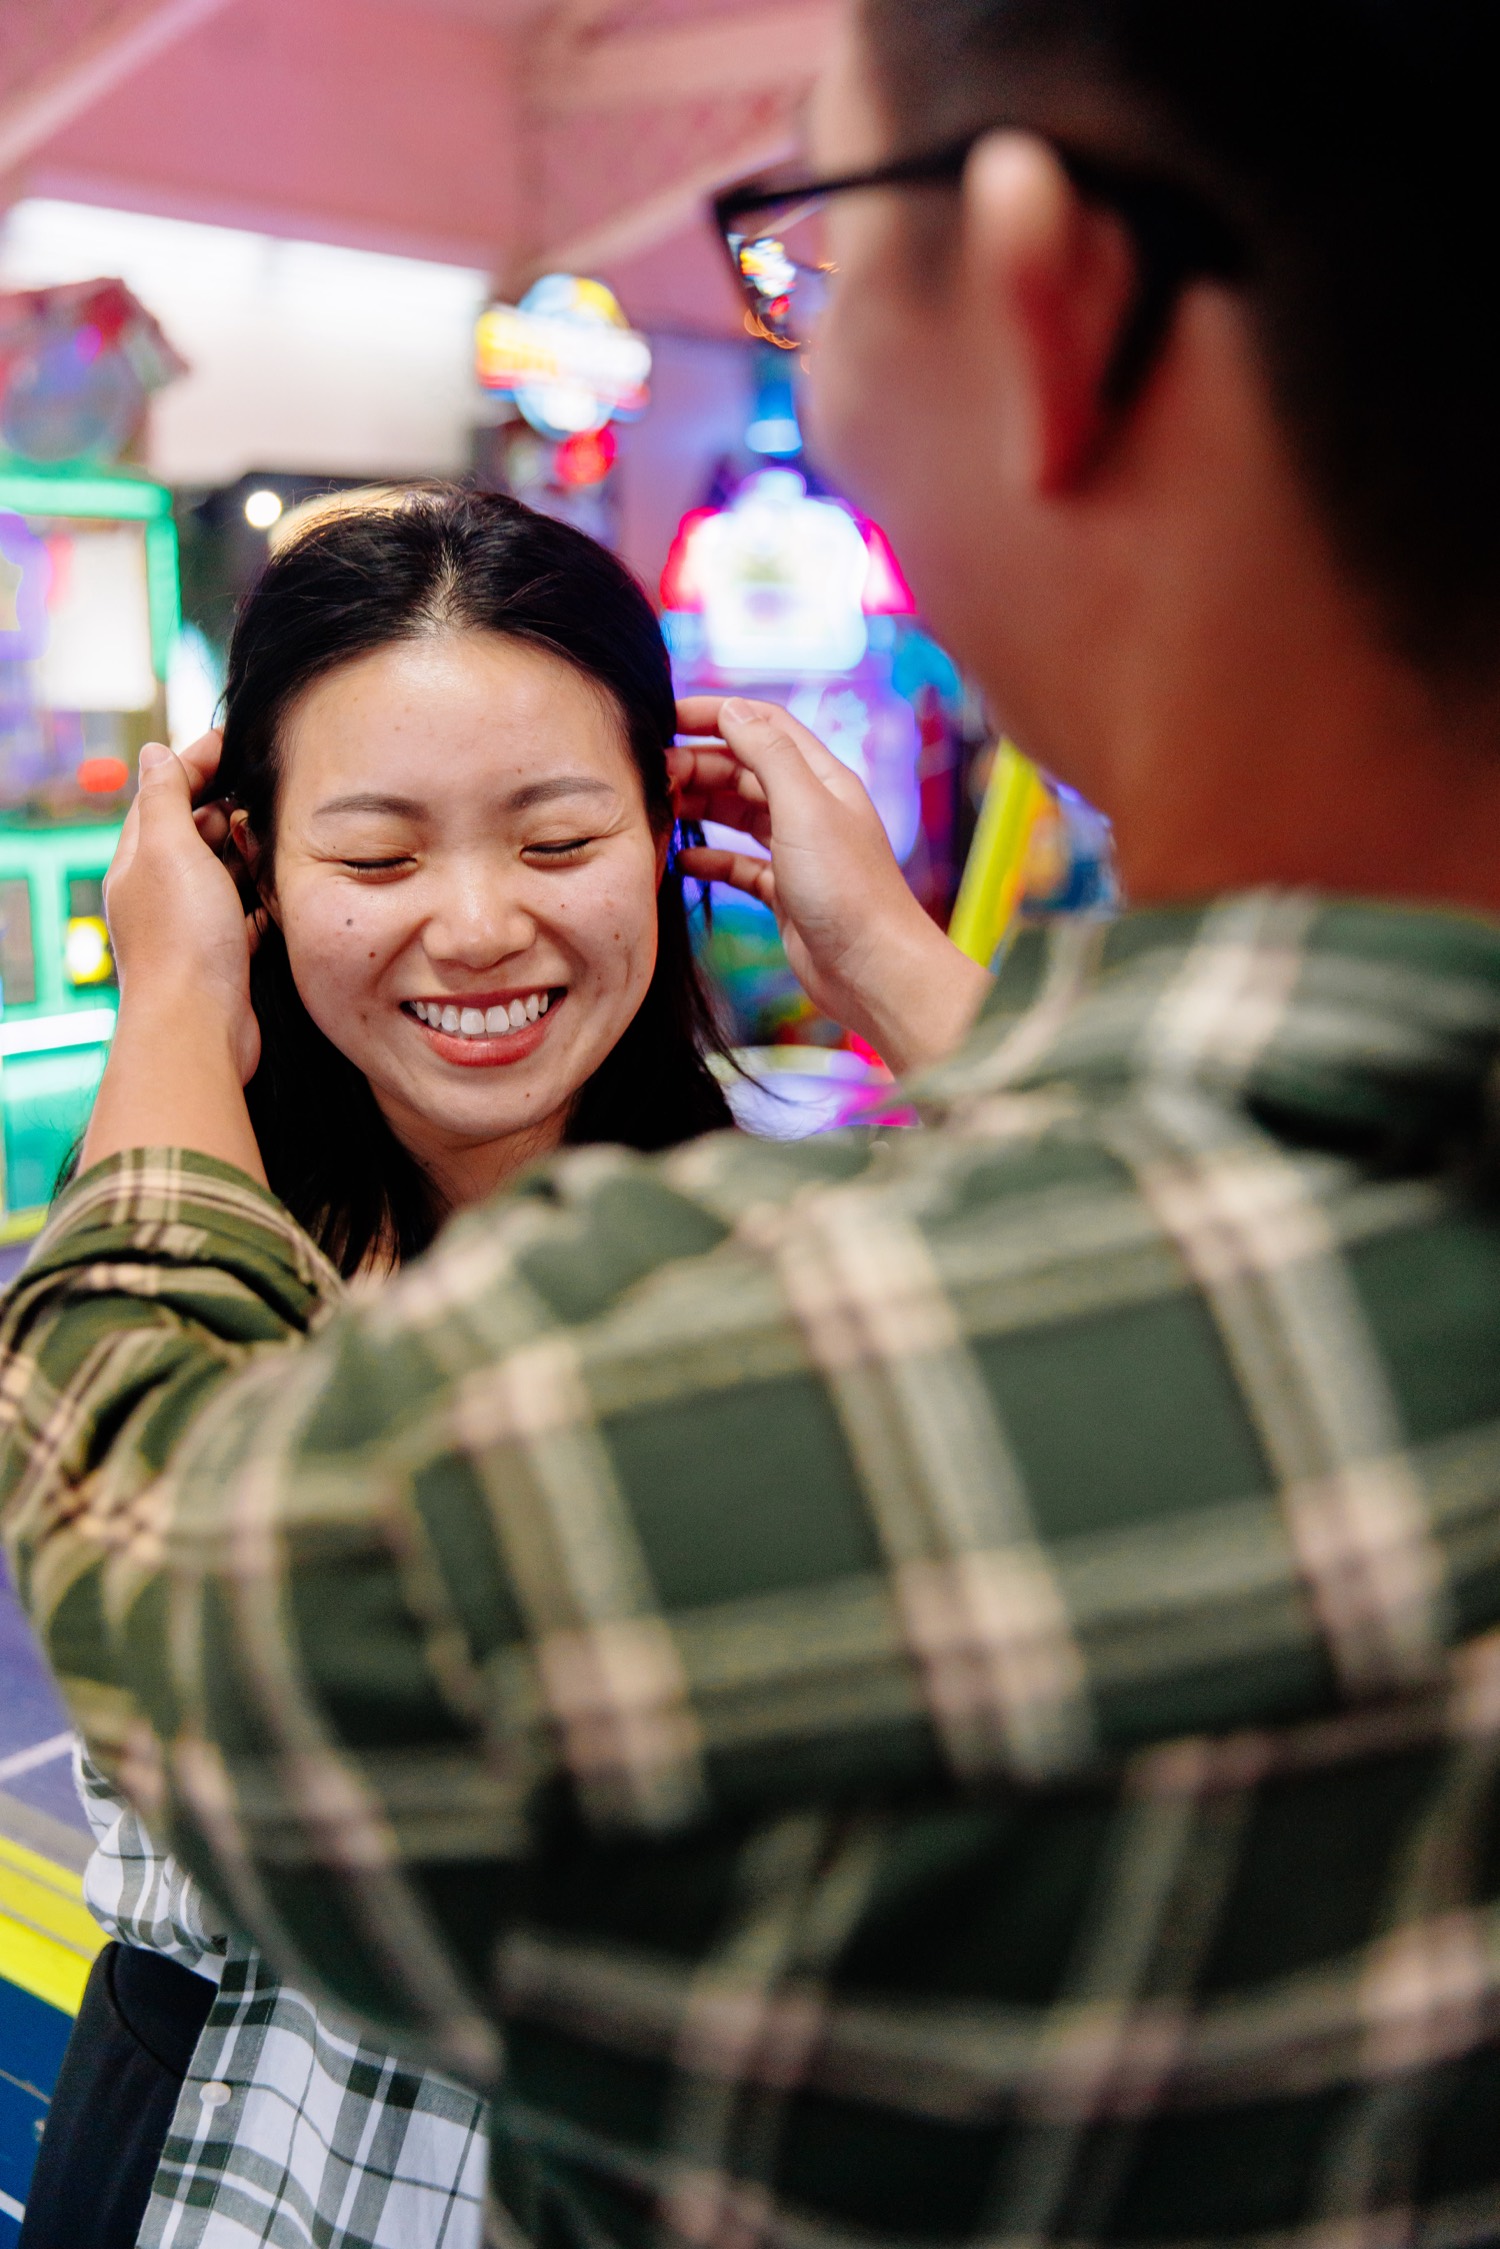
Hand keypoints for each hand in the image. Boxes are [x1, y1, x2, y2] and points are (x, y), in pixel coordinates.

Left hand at [104, 733, 260, 1085]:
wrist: (199, 1026)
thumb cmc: (183, 938)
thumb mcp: (169, 849)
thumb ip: (163, 797)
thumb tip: (154, 752)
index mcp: (137, 861)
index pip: (160, 795)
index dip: (193, 764)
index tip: (229, 741)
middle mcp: (159, 893)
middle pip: (192, 833)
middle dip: (225, 806)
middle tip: (262, 788)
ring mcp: (191, 927)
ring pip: (222, 874)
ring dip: (248, 852)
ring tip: (278, 832)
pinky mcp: (223, 957)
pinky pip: (245, 914)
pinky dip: (262, 897)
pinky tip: (283, 889)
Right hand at [671, 696, 991, 1075]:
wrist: (872, 971)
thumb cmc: (846, 891)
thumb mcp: (804, 809)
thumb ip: (768, 755)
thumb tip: (732, 709)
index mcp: (823, 778)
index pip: (763, 725)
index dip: (716, 715)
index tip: (666, 718)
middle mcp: (811, 809)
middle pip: (744, 768)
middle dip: (698, 764)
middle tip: (653, 776)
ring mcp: (798, 852)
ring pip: (739, 814)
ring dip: (700, 806)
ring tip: (659, 809)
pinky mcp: (785, 892)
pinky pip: (740, 864)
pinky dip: (710, 858)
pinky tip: (680, 860)